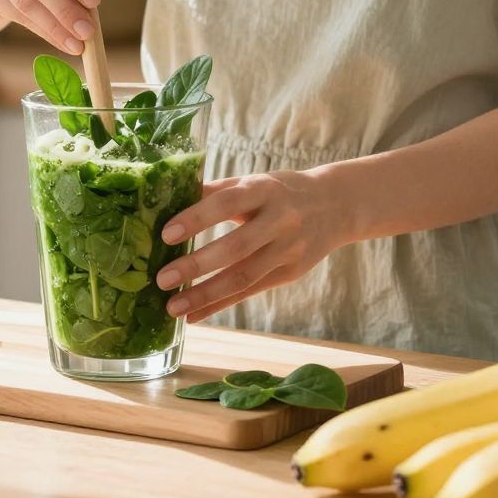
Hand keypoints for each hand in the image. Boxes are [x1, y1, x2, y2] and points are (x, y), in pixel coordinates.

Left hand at [154, 170, 349, 322]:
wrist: (336, 205)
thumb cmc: (279, 191)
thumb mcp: (252, 181)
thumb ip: (216, 192)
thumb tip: (167, 200)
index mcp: (264, 189)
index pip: (227, 203)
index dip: (197, 218)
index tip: (166, 234)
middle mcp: (280, 220)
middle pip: (236, 246)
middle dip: (197, 265)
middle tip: (162, 279)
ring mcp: (288, 249)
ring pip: (244, 276)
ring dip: (205, 295)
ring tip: (172, 307)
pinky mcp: (291, 272)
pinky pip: (251, 291)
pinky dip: (220, 305)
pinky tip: (194, 316)